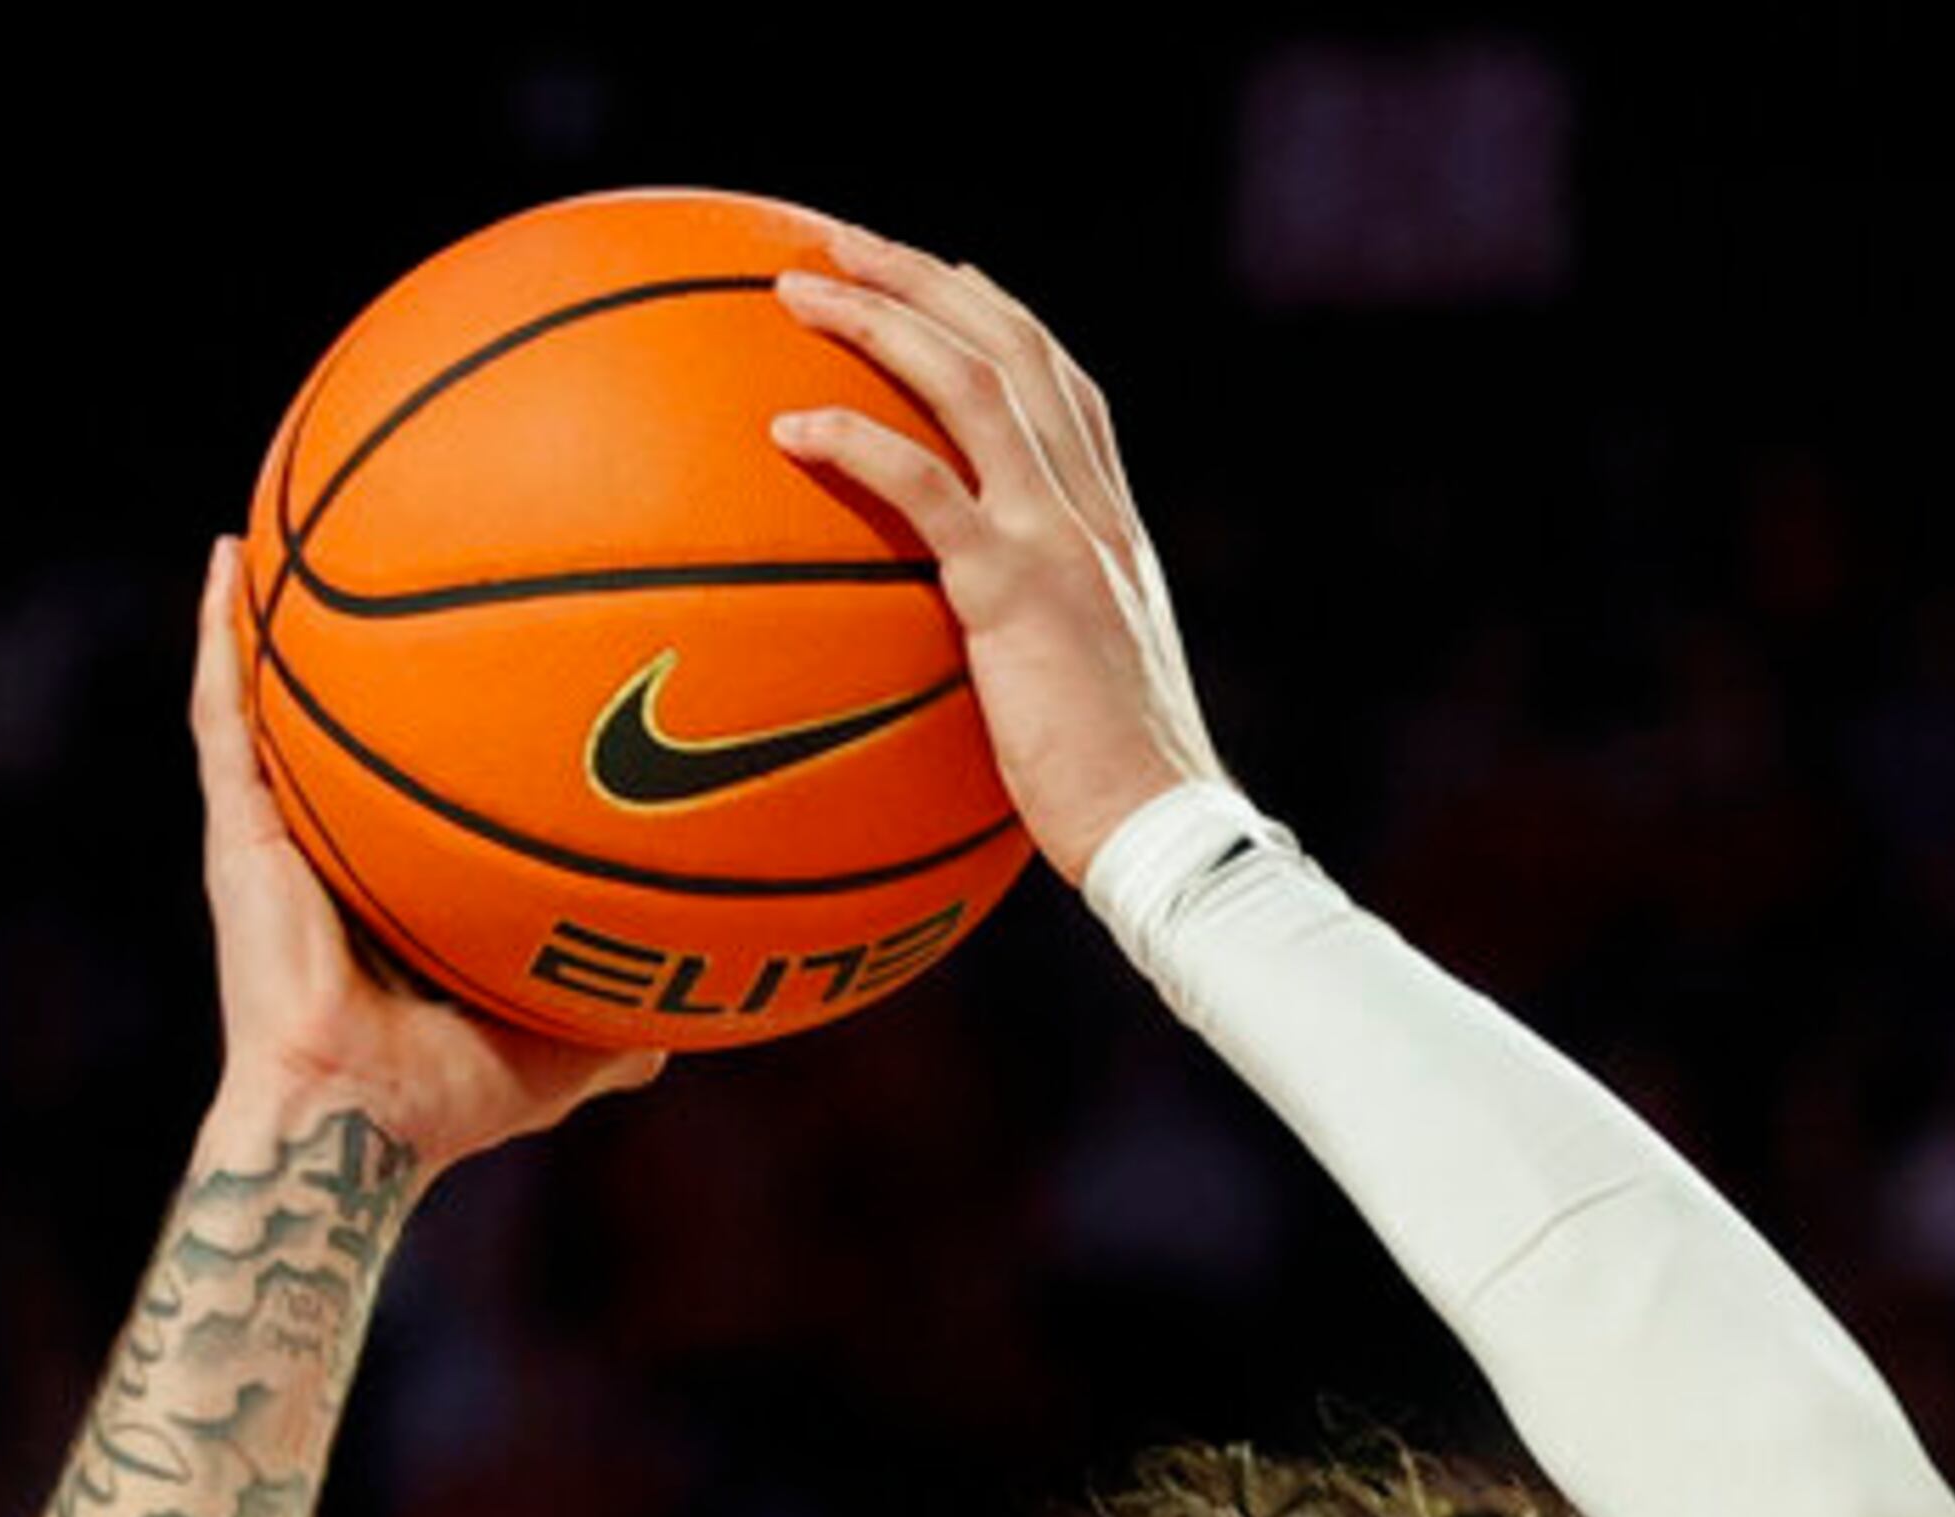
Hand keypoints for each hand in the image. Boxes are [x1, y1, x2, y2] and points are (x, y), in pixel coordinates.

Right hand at [190, 550, 657, 1171]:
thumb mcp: (562, 1049)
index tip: (472, 636)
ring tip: (275, 518)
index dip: (432, 718)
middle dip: (345, 645)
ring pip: (266, 702)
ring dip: (265, 613)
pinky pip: (223, 720)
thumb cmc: (451, 1101)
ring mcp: (276, 839)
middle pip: (338, 727)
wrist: (359, 1125)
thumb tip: (687, 1018)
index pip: (411, 782)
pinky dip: (221, 639)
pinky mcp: (240, 839)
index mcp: (394, 888)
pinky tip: (227, 558)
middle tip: (373, 546)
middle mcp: (331, 851)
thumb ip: (618, 1028)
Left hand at [766, 229, 1220, 884]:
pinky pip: (925, 487)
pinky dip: (855, 442)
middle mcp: (1091, 510)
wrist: (1164, 834)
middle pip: (1010, 345)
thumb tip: (983, 655)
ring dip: (877, 318)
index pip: (1062, 384)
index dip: (997, 316)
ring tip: (794, 289)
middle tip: (837, 244)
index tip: (938, 277)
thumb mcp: (1088, 692)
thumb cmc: (1118, 797)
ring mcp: (1058, 540)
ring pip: (968, 382)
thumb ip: (1045, 640)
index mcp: (1113, 527)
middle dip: (921, 278)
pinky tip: (789, 428)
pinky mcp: (1017, 590)